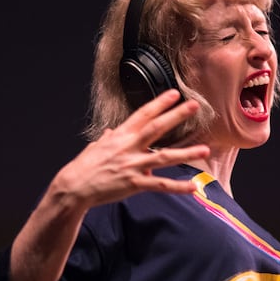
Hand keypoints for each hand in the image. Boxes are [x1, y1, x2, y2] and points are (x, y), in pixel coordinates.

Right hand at [52, 89, 209, 210]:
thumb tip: (110, 132)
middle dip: (176, 116)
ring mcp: (132, 165)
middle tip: (194, 105)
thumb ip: (107, 139)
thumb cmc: (84, 166)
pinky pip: (160, 185)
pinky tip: (193, 187)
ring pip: (164, 157)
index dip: (159, 103)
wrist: (74, 187)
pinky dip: (178, 187)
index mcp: (121, 136)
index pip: (143, 114)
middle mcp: (129, 147)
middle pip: (156, 128)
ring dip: (186, 153)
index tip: (174, 93)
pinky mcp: (134, 184)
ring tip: (205, 149)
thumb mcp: (96, 147)